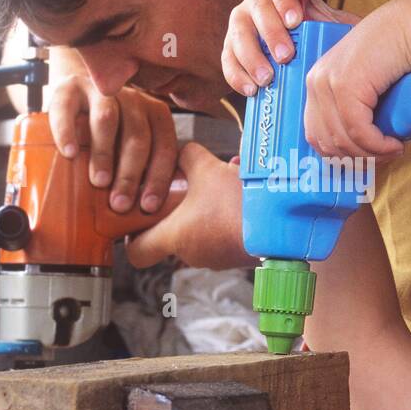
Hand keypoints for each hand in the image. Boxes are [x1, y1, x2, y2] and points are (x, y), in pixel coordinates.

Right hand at [48, 73, 177, 212]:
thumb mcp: (130, 144)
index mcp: (155, 115)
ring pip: (107, 119)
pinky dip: (67, 131)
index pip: (165, 147)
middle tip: (119, 203)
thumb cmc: (110, 130)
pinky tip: (69, 153)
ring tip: (99, 182)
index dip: (158, 178)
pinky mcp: (69, 89)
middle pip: (137, 137)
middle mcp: (133, 99)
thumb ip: (140, 169)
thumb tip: (142, 217)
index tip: (147, 206)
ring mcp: (101, 92)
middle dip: (130, 174)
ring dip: (104, 153)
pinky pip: (67, 109)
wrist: (77, 92)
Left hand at [124, 142, 250, 269]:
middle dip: (174, 216)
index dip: (132, 237)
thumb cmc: (236, 202)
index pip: (135, 253)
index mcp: (173, 237)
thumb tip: (179, 151)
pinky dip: (224, 219)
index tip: (139, 218)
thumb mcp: (207, 169)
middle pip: (169, 240)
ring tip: (217, 189)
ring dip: (203, 214)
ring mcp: (215, 259)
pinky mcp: (236, 256)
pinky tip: (237, 197)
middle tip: (182, 192)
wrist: (278, 224)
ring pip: (198, 236)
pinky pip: (222, 237)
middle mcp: (190, 254)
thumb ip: (187, 157)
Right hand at [221, 0, 359, 95]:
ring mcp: (241, 25)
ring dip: (251, 57)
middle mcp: (258, 2)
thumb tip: (361, 32)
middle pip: (258, 9)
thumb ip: (343, 25)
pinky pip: (228, 60)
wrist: (300, 55)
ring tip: (267, 79)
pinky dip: (237, 76)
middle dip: (270, 32)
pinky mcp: (231, 49)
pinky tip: (252, 90)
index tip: (295, 21)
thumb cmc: (321, 36)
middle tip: (285, 56)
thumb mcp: (335, 27)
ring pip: (238, 34)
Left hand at [303, 0, 410, 158]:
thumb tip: (357, 145)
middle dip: (356, 158)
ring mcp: (328, 82)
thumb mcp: (367, 81)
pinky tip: (394, 145)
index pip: (315, 133)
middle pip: (326, 141)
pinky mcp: (346, 85)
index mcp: (316, 82)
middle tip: (385, 155)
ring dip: (370, 154)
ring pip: (342, 139)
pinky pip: (357, 131)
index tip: (368, 158)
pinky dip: (377, 145)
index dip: (341, 154)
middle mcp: (315, 81)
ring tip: (393, 149)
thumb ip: (356, 101)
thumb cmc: (397, 55)